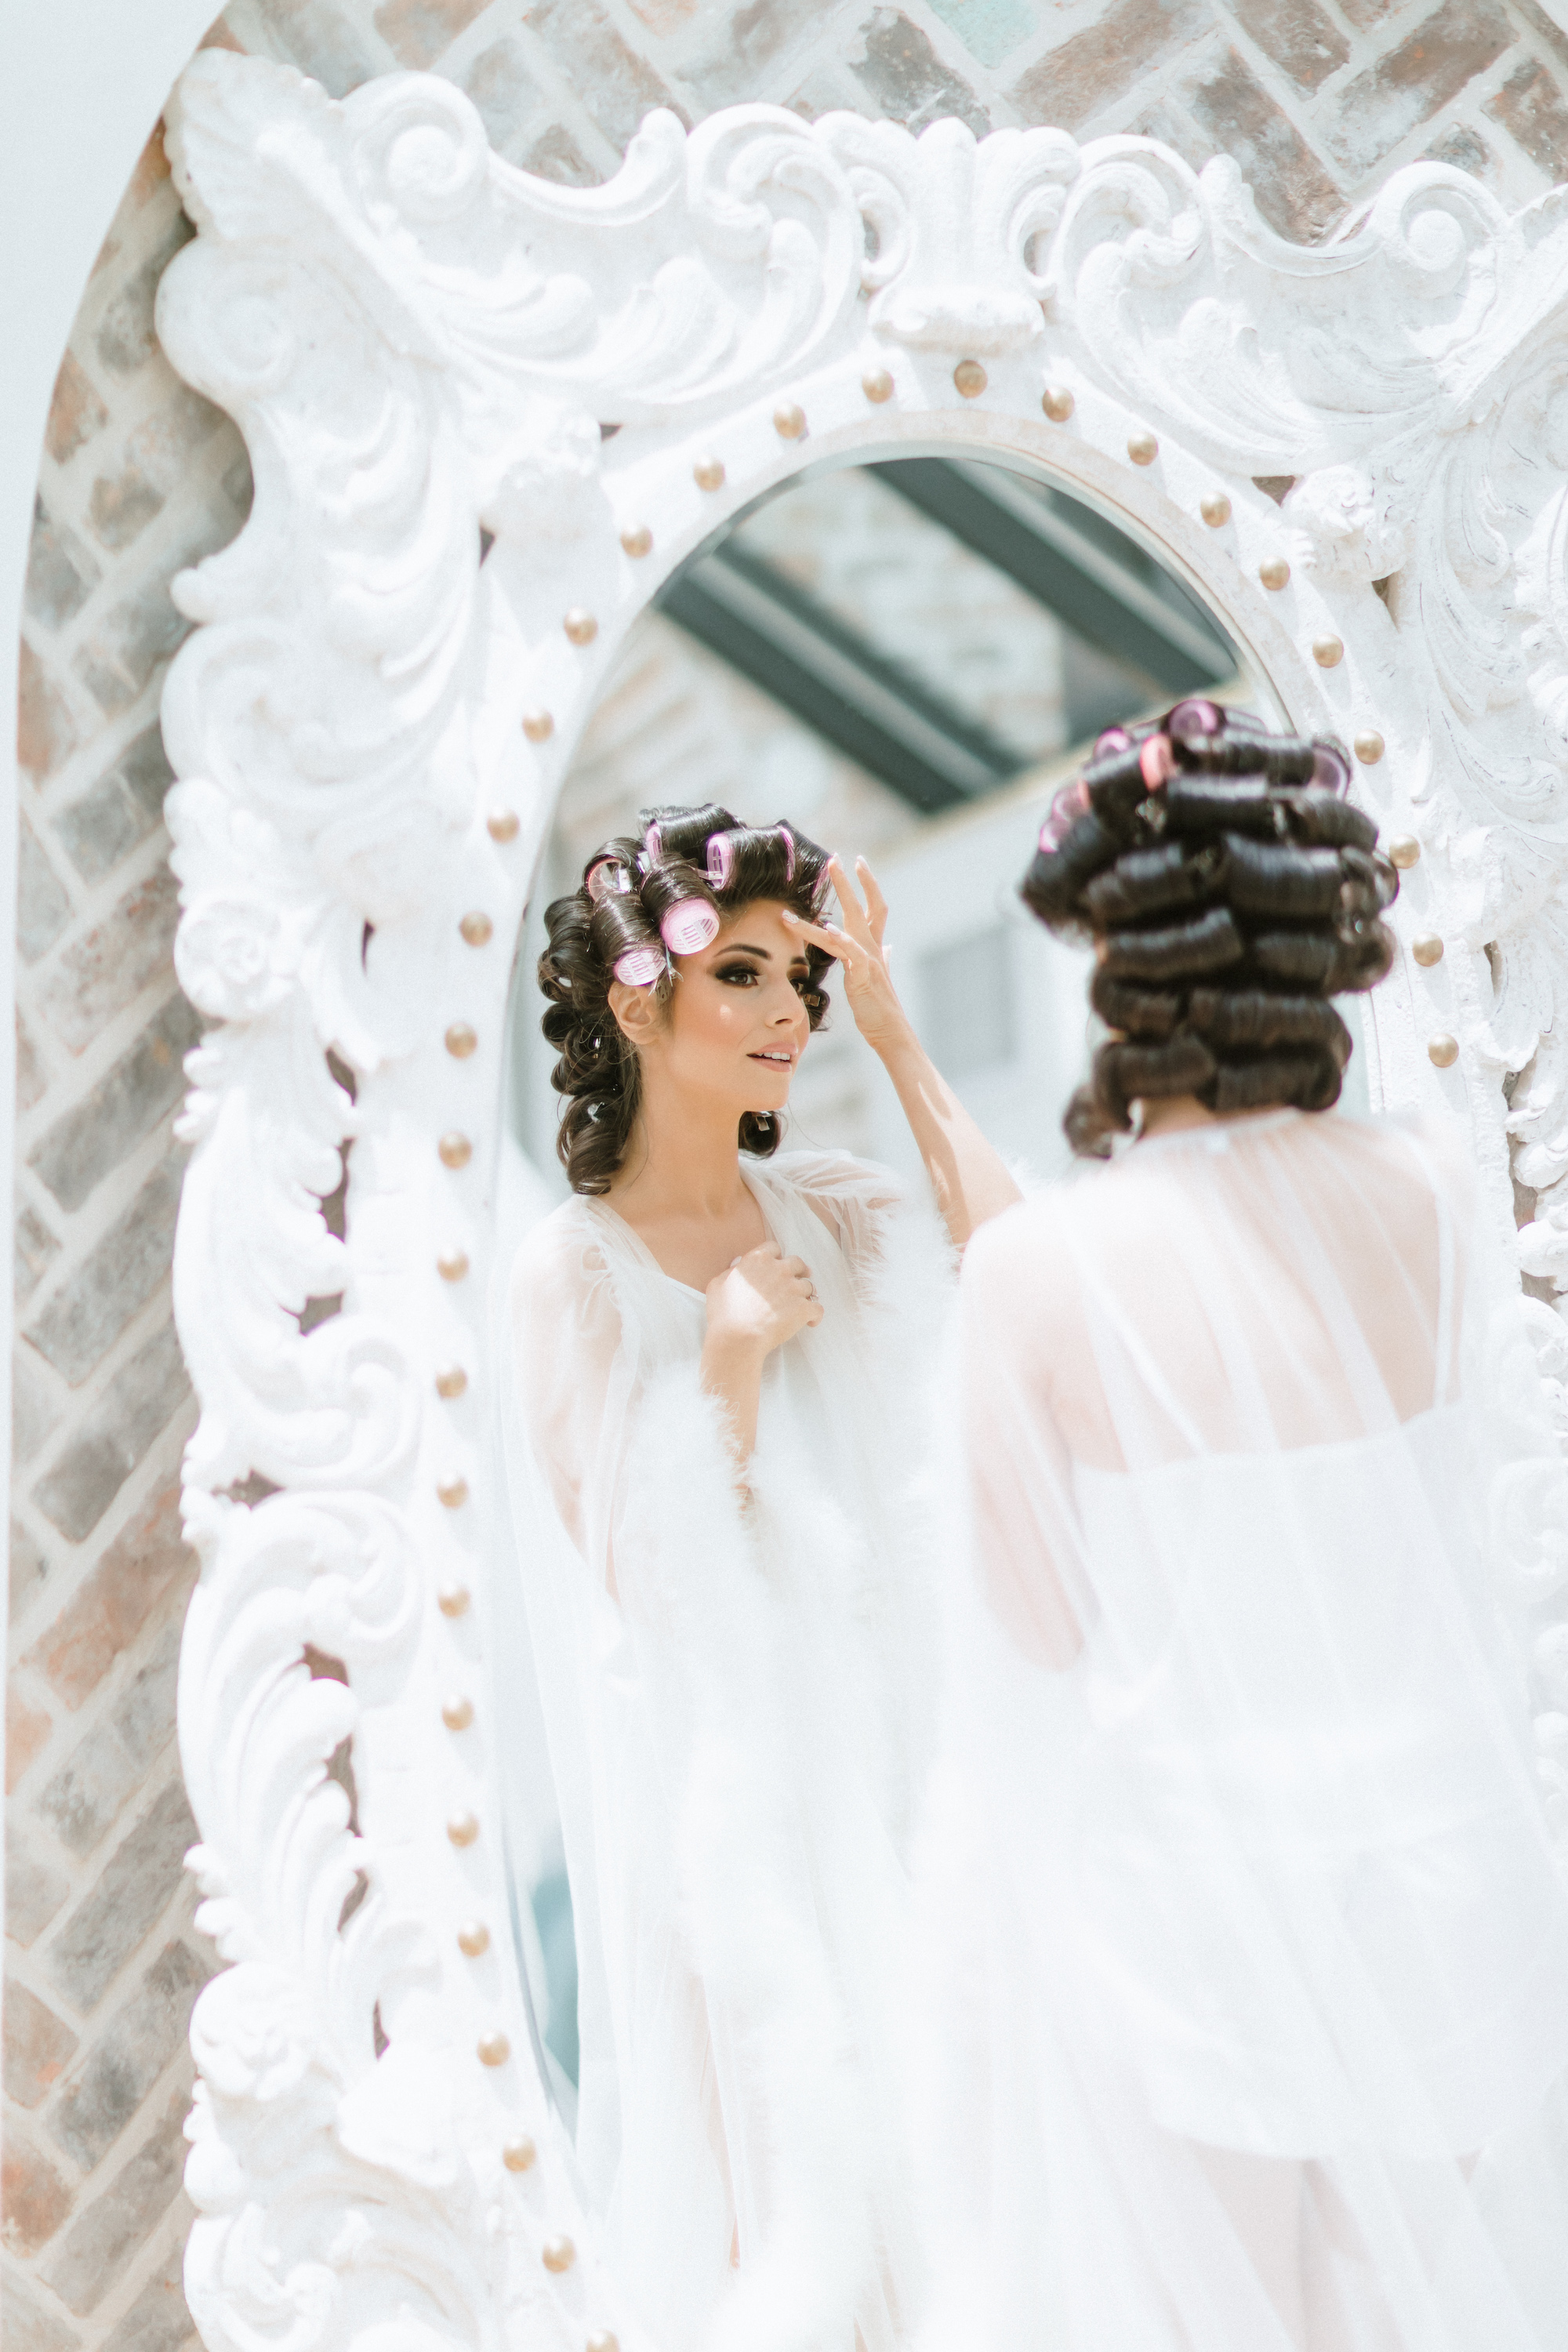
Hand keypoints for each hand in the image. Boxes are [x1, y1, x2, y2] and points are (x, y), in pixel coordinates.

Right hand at [703, 1243, 822, 1362]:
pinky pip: (817, 1308)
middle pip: (797, 1263)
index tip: (777, 1266)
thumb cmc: (723, 1313)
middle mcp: (779, 1269)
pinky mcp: (803, 1308)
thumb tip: (737, 1263)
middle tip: (796, 1283)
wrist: (737, 1337)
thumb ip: (731, 1271)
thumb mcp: (717, 1285)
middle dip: (798, 1272)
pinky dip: (815, 1316)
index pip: (774, 1248)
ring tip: (798, 1308)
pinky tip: (810, 1323)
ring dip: (805, 1295)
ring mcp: (793, 1288)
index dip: (777, 1258)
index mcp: (758, 1260)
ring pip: (809, 1286)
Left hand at [783, 855, 914, 1058]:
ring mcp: (867, 960)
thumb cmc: (881, 1009)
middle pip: (861, 907)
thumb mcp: (879, 978)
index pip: (874, 909)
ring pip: (848, 924)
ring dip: (837, 900)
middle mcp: (871, 949)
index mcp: (874, 948)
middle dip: (848, 882)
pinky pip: (849, 952)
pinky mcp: (862, 975)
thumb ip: (882, 959)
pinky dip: (839, 938)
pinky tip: (826, 927)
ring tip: (821, 884)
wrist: (891, 1033)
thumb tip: (889, 947)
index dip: (867, 885)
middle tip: (835, 858)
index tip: (858, 863)